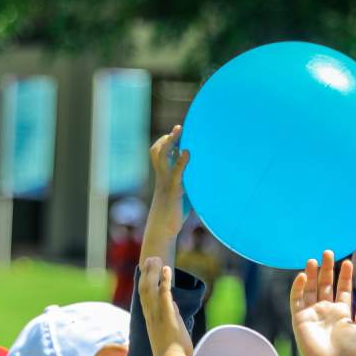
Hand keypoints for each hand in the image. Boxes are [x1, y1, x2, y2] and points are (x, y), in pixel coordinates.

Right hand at [137, 257, 192, 355]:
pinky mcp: (166, 314)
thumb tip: (174, 305)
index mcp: (150, 320)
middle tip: (149, 259)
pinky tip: (167, 269)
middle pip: (144, 288)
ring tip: (156, 258)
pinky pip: (164, 293)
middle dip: (146, 272)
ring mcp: (157, 314)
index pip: (145, 297)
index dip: (145, 282)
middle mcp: (150, 315)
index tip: (148, 271)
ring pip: (150, 288)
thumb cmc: (173, 354)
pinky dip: (165, 279)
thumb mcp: (172, 330)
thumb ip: (171, 316)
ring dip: (153, 272)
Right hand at [141, 125, 189, 259]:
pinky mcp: (174, 190)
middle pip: (158, 151)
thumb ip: (185, 182)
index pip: (160, 153)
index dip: (167, 140)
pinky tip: (187, 153)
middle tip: (179, 127)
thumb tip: (198, 175)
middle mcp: (162, 176)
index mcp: (163, 176)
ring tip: (179, 131)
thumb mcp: (179, 194)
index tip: (179, 130)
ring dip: (170, 142)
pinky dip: (181, 162)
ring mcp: (166, 182)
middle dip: (167, 138)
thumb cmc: (173, 212)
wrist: (163, 228)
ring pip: (162, 157)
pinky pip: (176, 173)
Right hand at [290, 252, 355, 355]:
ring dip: (312, 274)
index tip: (348, 262)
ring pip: (311, 288)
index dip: (345, 275)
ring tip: (313, 259)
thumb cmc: (348, 350)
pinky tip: (303, 276)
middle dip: (327, 269)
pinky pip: (297, 299)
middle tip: (328, 252)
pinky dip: (298, 287)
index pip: (342, 288)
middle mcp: (326, 309)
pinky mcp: (299, 318)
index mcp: (341, 311)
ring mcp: (312, 312)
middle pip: (325, 284)